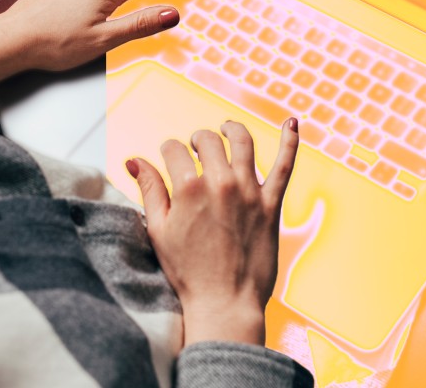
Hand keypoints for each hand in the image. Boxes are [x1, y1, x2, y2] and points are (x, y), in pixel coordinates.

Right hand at [127, 118, 300, 346]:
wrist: (224, 303)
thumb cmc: (187, 272)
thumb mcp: (158, 230)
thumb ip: (149, 190)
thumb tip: (133, 159)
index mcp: (188, 188)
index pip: (173, 149)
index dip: (168, 150)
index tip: (169, 157)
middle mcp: (220, 183)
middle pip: (208, 140)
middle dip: (197, 139)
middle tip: (195, 147)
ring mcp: (249, 192)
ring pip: (243, 142)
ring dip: (232, 130)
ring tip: (227, 130)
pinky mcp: (271, 205)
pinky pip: (285, 166)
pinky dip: (290, 141)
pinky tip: (292, 123)